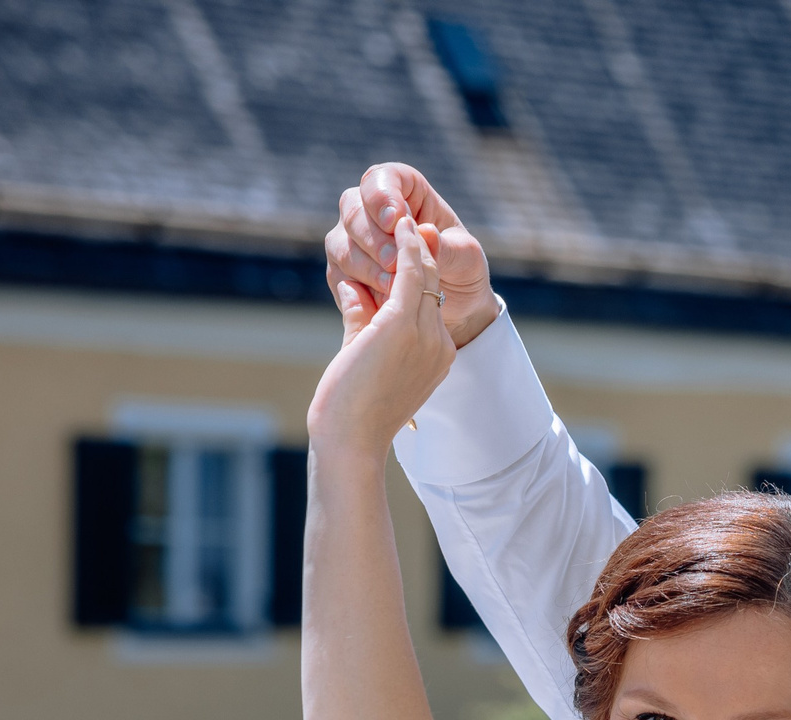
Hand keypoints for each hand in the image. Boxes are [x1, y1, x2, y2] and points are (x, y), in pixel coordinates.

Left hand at [307, 217, 459, 462]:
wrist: (352, 440)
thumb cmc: (352, 412)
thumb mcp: (361, 358)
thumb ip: (360, 322)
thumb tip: (351, 289)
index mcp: (436, 357)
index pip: (431, 302)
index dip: (418, 270)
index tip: (402, 245)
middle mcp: (439, 344)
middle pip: (432, 281)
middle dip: (417, 248)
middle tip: (401, 215)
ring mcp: (424, 334)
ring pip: (423, 271)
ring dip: (409, 238)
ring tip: (397, 209)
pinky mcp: (402, 324)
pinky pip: (410, 271)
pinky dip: (404, 243)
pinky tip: (397, 221)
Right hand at [325, 163, 496, 347]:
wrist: (456, 307)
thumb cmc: (462, 269)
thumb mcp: (466, 257)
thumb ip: (448, 246)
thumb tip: (426, 232)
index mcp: (405, 191)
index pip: (381, 179)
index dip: (382, 197)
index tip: (395, 221)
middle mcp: (371, 210)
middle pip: (353, 209)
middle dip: (373, 238)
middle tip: (394, 263)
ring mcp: (353, 239)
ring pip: (340, 243)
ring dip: (366, 267)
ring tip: (393, 286)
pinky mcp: (345, 271)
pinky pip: (338, 275)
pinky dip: (358, 289)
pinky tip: (380, 301)